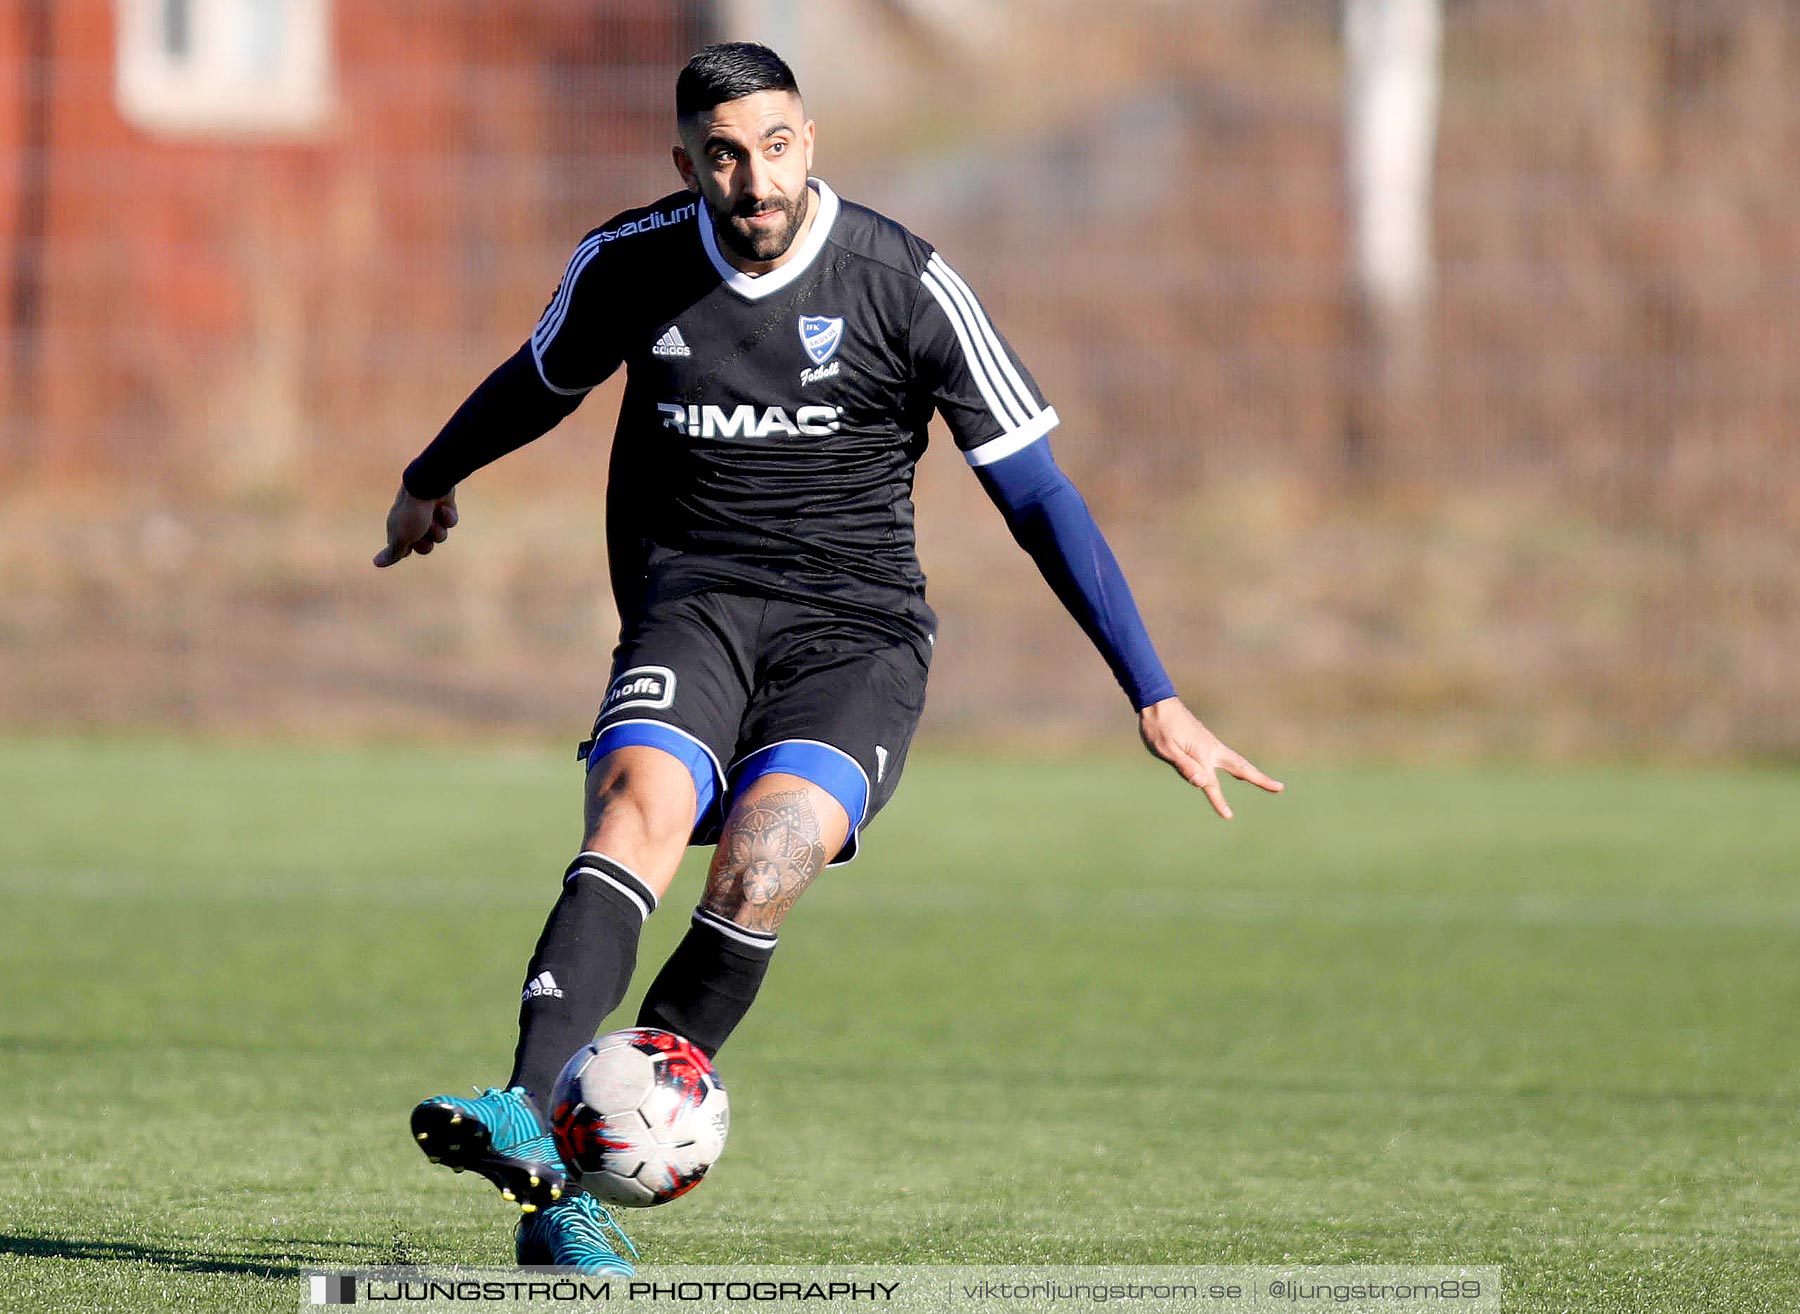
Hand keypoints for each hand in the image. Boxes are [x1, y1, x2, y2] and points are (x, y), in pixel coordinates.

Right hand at [374, 485, 457, 567]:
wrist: (430, 483)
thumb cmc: (413, 512)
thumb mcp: (401, 536)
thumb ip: (392, 552)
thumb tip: (376, 563)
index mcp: (398, 527)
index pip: (403, 550)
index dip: (408, 550)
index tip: (408, 547)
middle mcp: (413, 521)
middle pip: (424, 547)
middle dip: (426, 543)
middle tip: (423, 532)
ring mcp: (429, 514)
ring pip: (439, 535)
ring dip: (439, 529)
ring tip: (434, 517)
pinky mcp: (444, 507)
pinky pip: (450, 521)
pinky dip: (448, 517)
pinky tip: (444, 507)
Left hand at [1137, 696, 1283, 819]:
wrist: (1156, 702)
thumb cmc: (1158, 727)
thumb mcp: (1165, 750)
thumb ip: (1183, 766)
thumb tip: (1202, 783)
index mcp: (1201, 754)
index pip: (1212, 785)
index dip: (1219, 802)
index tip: (1228, 816)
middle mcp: (1211, 749)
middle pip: (1241, 767)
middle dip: (1260, 779)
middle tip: (1279, 787)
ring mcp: (1210, 743)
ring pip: (1236, 761)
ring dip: (1251, 772)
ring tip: (1263, 782)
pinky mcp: (1205, 740)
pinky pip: (1227, 757)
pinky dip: (1238, 765)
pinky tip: (1237, 771)